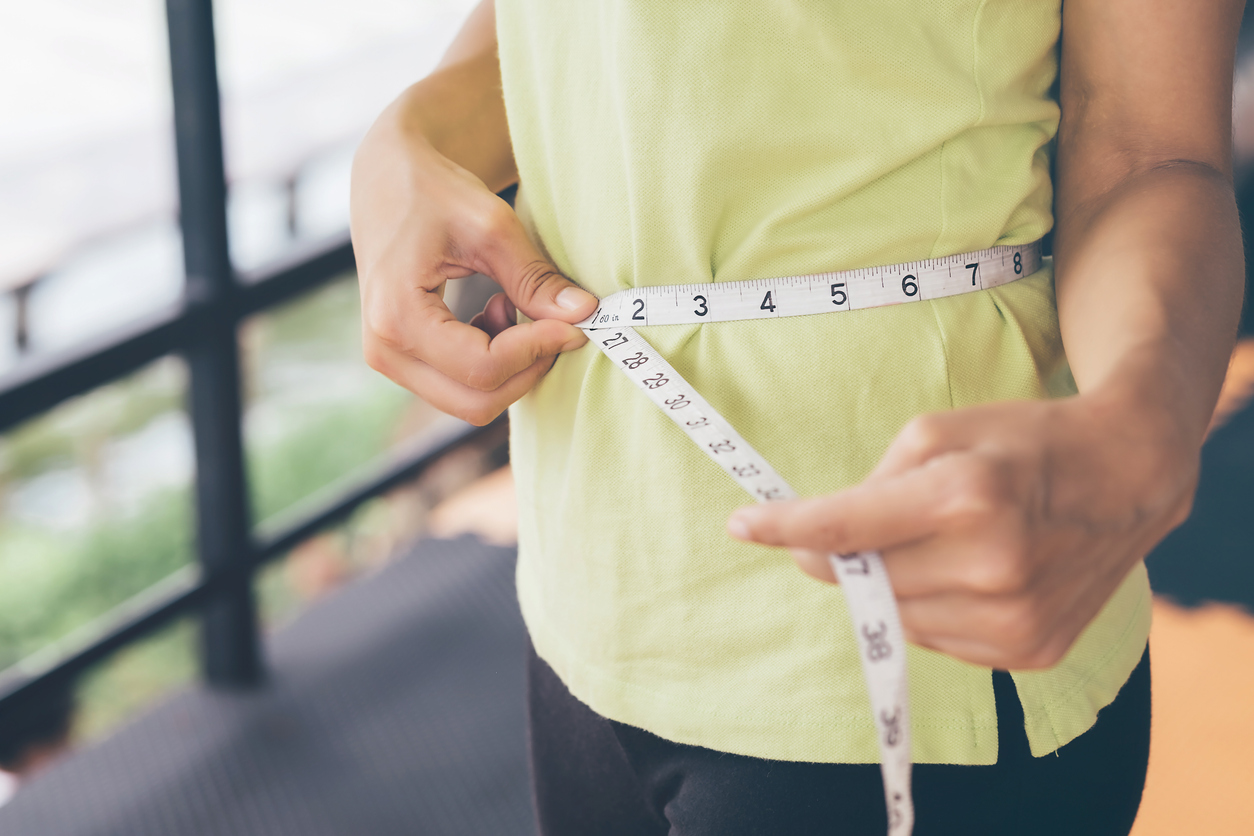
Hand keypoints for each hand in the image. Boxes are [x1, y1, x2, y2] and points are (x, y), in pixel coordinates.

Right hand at [350, 102, 597, 425]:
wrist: (387, 180)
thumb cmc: (434, 193)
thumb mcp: (491, 227)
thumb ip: (535, 278)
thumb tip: (584, 315)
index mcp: (397, 316)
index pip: (483, 367)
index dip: (537, 351)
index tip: (574, 324)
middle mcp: (384, 350)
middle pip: (477, 401)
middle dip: (527, 370)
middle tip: (555, 325)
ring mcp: (389, 360)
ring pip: (471, 401)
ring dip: (509, 366)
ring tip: (512, 305)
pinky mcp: (402, 360)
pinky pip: (459, 387)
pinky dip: (492, 363)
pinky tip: (495, 313)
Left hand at [727, 393, 1196, 668]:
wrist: (1128, 474)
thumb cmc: (1022, 441)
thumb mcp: (939, 431)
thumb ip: (871, 485)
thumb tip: (821, 543)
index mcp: (967, 496)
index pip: (846, 527)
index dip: (784, 529)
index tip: (742, 525)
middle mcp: (993, 567)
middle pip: (867, 578)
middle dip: (843, 554)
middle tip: (855, 530)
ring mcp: (1015, 619)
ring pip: (899, 616)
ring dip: (894, 583)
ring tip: (939, 541)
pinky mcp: (1031, 652)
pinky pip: (941, 639)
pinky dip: (935, 607)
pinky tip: (969, 572)